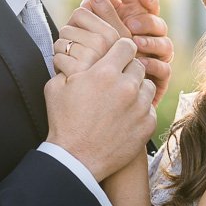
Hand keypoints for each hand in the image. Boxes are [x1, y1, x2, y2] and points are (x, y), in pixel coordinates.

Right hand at [44, 38, 156, 180]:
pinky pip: (150, 108)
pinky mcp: (147, 124)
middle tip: (115, 82)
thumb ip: (70, 65)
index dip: (120, 50)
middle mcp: (127, 87)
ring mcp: (140, 107)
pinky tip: (125, 117)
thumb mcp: (55, 87)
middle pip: (138, 65)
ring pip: (147, 85)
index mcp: (105, 73)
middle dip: (127, 70)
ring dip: (137, 89)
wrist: (75, 160)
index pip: (126, 45)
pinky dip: (140, 110)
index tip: (115, 58)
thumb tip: (77, 55)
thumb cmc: (63, 122)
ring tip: (121, 100)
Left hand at [52, 7, 121, 78]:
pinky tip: (71, 73)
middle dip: (68, 41)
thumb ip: (104, 13)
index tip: (85, 38)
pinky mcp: (77, 71)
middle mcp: (104, 44)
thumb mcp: (112, 39)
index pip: (80, 13)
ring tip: (75, 63)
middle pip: (66, 29)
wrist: (100, 99)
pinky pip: (57, 59)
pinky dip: (60, 67)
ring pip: (59, 44)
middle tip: (79, 54)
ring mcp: (91, 58)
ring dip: (63, 55)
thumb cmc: (105, 65)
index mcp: (114, 33)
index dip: (76, 25)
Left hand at [82, 0, 172, 105]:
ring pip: (163, 39)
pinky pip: (164, 67)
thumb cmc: (98, 63)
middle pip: (152, 14)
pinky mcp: (160, 74)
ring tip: (136, 43)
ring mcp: (155, 51)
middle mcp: (145, 29)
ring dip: (151, 40)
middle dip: (144, 18)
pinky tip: (142, 65)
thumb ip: (97, 15)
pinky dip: (154, 64)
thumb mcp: (96, 37)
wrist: (106, 101)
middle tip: (130, 25)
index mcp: (125, 13)